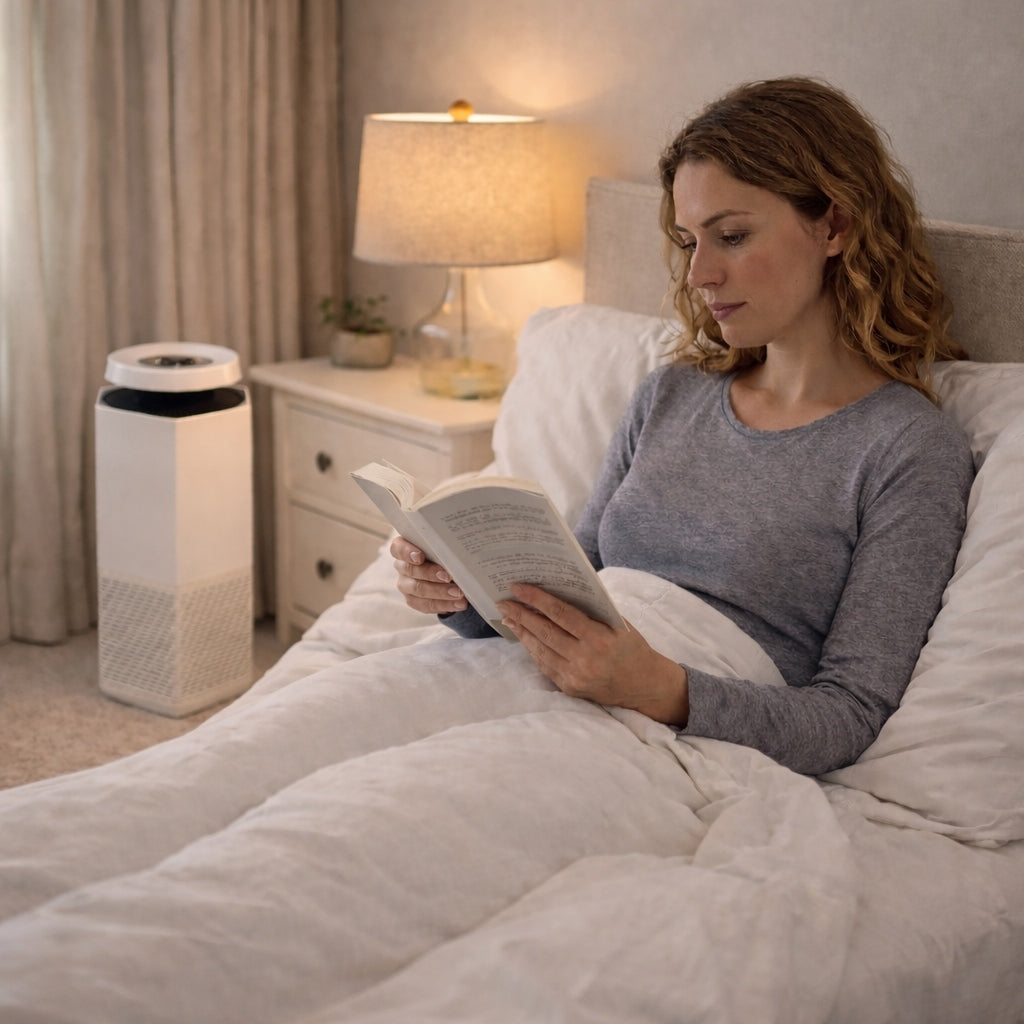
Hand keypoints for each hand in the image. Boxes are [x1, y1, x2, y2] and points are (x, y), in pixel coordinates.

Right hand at [390, 535, 467, 614]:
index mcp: (404, 548)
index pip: (398, 548)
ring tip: (459, 594)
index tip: (420, 557)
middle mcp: (402, 566)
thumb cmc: (444, 550)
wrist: (448, 569)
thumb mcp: (443, 543)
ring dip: (440, 592)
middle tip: (448, 576)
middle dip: (430, 574)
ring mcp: (406, 585)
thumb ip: (445, 541)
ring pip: (418, 590)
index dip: (407, 552)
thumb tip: (460, 542)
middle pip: (410, 570)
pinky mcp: (414, 601)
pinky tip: (459, 604)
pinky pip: (426, 605)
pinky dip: (444, 604)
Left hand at [497, 583, 689, 726]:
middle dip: (521, 614)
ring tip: (508, 616)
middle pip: (544, 632)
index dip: (537, 599)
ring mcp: (575, 676)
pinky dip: (533, 648)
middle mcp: (586, 660)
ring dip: (522, 631)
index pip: (561, 614)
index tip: (518, 587)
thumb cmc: (631, 646)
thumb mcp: (617, 623)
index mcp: (600, 638)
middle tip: (504, 600)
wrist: (644, 685)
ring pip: (540, 650)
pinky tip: (524, 636)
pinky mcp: (569, 688)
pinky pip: (544, 665)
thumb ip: (591, 611)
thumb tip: (556, 591)